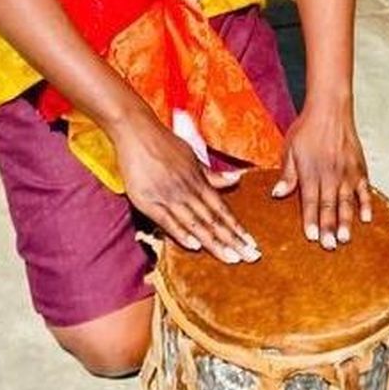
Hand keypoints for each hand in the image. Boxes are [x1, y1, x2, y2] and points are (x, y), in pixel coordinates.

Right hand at [111, 109, 260, 264]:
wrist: (137, 131)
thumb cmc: (165, 143)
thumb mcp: (192, 157)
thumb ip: (212, 175)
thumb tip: (237, 179)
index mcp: (198, 181)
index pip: (222, 210)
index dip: (237, 228)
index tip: (252, 244)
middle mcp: (187, 190)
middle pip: (213, 220)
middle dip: (233, 240)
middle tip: (251, 257)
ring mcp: (168, 196)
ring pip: (195, 223)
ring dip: (214, 242)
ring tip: (230, 258)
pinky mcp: (147, 200)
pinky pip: (167, 220)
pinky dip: (181, 233)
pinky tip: (194, 246)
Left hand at [270, 97, 371, 248]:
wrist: (331, 110)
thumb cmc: (307, 129)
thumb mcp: (290, 149)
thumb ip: (287, 174)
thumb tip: (277, 195)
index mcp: (311, 171)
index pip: (310, 201)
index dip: (311, 220)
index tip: (312, 238)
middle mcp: (330, 174)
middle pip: (329, 205)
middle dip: (328, 228)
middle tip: (329, 246)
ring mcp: (347, 172)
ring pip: (347, 201)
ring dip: (346, 221)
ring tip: (345, 239)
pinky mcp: (360, 168)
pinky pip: (364, 190)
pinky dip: (365, 204)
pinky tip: (366, 219)